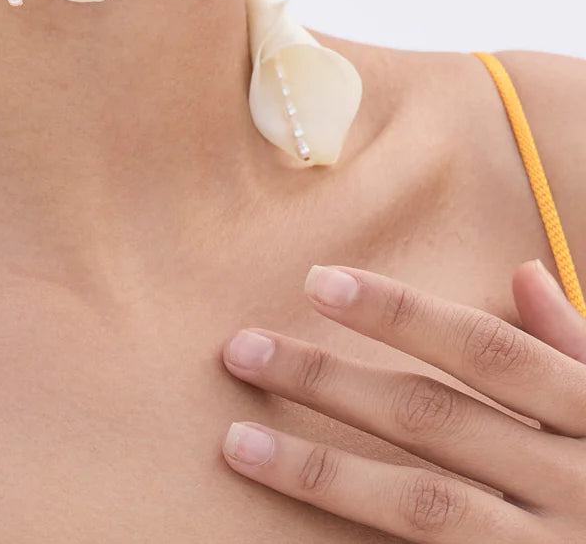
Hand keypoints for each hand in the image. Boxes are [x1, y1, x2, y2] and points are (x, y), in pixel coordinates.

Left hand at [220, 260, 585, 539]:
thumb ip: (578, 348)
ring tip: (238, 441)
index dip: (403, 313)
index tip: (319, 281)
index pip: (487, 351)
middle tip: (240, 349)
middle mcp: (572, 485)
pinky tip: (294, 538)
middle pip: (434, 422)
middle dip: (331, 381)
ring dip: (321, 471)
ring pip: (420, 507)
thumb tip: (521, 274)